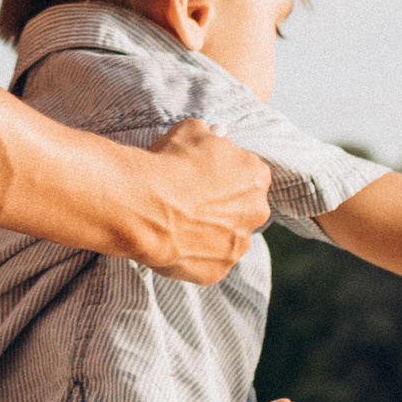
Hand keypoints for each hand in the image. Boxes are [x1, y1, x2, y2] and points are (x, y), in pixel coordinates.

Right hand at [139, 120, 270, 283]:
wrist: (145, 205)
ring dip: (211, 231)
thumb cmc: (169, 164)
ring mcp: (238, 245)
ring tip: (179, 223)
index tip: (203, 176)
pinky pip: (209, 261)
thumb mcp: (193, 130)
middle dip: (223, 205)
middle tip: (191, 201)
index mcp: (257, 175)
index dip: (224, 174)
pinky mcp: (218, 270)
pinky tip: (174, 241)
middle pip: (244, 207)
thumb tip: (215, 136)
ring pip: (228, 237)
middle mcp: (257, 212)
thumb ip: (211, 136)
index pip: (248, 173)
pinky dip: (195, 255)